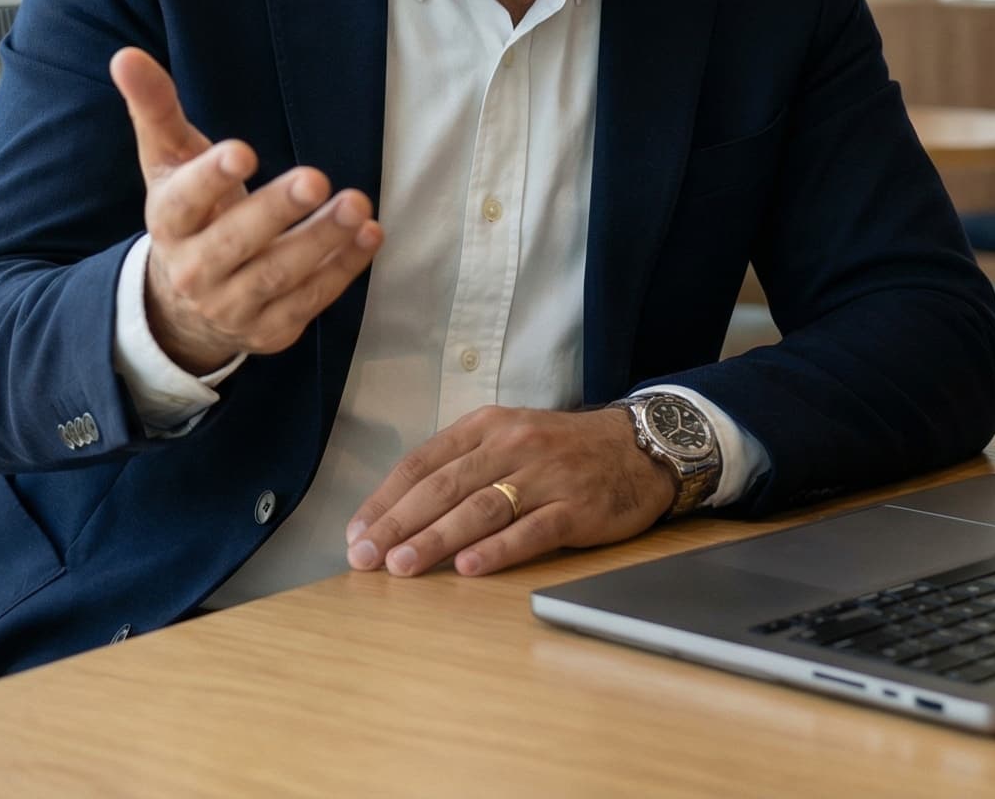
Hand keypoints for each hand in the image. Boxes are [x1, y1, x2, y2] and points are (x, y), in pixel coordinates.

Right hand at [111, 47, 382, 376]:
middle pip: (236, 243)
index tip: (243, 152)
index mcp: (169, 223)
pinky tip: (369, 235)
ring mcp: (234, 305)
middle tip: (316, 179)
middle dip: (277, 211)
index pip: (185, 203)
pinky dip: (344, 269)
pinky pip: (311, 300)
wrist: (185, 305)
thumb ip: (155, 108)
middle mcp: (196, 270)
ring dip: (321, 240)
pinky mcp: (272, 328)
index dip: (211, 179)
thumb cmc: (188, 212)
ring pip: (279, 275)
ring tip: (357, 205)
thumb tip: (125, 56)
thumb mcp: (168, 161)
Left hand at [344, 405, 677, 578]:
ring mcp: (545, 476)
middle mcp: (511, 445)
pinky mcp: (576, 507)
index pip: (422, 463)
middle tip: (365, 557)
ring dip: (435, 539)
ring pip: (479, 509)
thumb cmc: (561, 451)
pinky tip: (468, 568)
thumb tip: (402, 510)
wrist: (638, 447)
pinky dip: (497, 551)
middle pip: (443, 487)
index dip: (385, 500)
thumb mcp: (508, 437)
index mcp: (486, 426)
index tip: (357, 533)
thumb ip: (462, 464)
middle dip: (397, 525)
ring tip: (402, 566)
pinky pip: (530, 531)